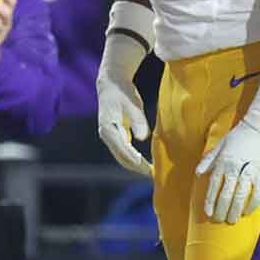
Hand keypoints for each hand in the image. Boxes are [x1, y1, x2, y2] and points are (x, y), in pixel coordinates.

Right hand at [96, 35, 151, 176]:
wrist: (111, 85)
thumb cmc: (123, 93)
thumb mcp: (133, 105)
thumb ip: (138, 121)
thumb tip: (142, 138)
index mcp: (108, 128)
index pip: (121, 147)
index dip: (132, 158)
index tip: (144, 166)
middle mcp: (107, 135)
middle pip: (121, 157)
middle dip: (136, 167)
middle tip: (152, 174)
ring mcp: (110, 137)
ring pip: (121, 157)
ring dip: (135, 166)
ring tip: (151, 173)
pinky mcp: (115, 137)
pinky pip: (124, 152)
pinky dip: (133, 159)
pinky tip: (145, 164)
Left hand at [196, 92, 259, 223]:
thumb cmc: (240, 133)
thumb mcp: (220, 144)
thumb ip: (209, 160)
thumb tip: (199, 173)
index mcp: (223, 161)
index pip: (213, 186)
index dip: (210, 202)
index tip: (208, 213)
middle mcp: (234, 167)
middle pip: (226, 194)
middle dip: (221, 210)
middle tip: (220, 220)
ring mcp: (249, 170)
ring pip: (240, 195)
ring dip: (235, 210)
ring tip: (232, 220)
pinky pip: (258, 192)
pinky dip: (253, 204)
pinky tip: (248, 211)